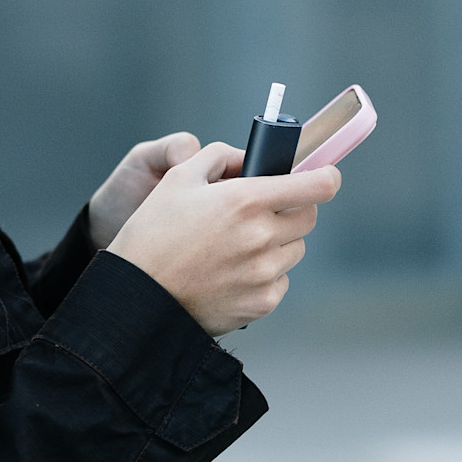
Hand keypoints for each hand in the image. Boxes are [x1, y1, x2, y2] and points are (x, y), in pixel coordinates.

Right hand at [107, 142, 340, 335]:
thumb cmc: (152, 235)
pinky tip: (231, 274)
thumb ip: (219, 156)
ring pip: (294, 250)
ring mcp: (264, 274)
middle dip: (291, 210)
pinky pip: (280, 281)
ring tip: (237, 248)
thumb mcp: (176, 179)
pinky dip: (264, 275)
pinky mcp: (262, 304)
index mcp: (246, 200)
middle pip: (308, 217)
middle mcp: (262, 237)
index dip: (326, 177)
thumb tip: (249, 158)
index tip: (324, 177)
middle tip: (260, 213)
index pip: (318, 185)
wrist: (135, 298)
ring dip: (277, 243)